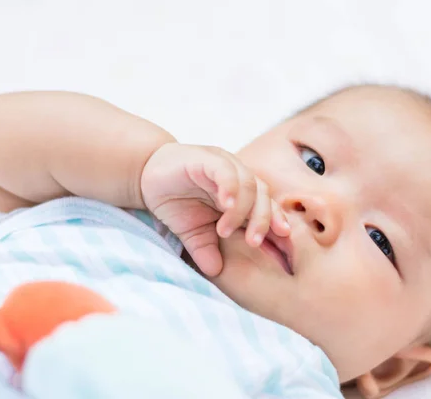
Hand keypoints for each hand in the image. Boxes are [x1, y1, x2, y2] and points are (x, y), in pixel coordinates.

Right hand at [141, 143, 289, 276]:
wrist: (146, 175)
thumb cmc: (175, 200)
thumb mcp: (192, 231)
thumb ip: (205, 249)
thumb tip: (215, 272)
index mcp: (241, 194)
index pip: (267, 207)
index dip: (277, 224)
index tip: (284, 242)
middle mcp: (238, 177)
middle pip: (264, 196)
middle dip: (264, 221)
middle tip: (254, 243)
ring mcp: (225, 166)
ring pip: (249, 183)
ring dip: (241, 210)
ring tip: (225, 230)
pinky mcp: (208, 158)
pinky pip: (226, 171)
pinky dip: (230, 187)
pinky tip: (225, 204)